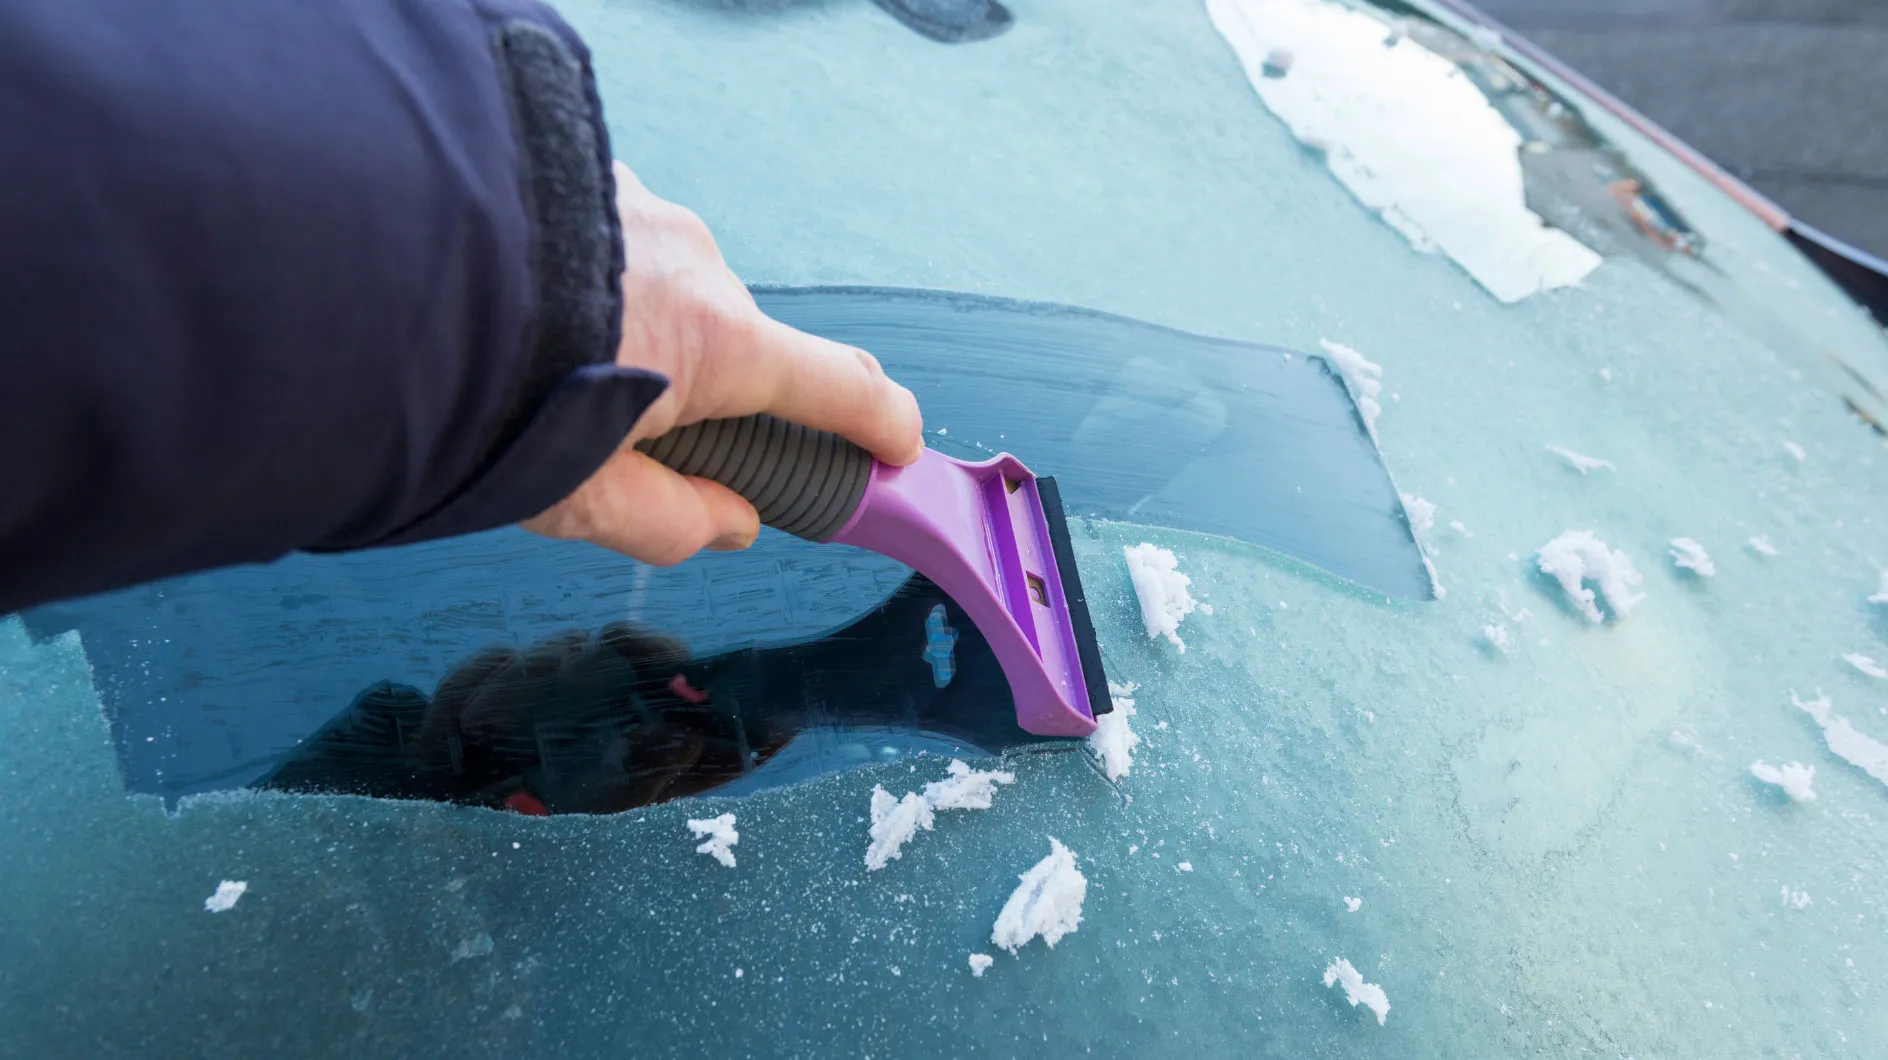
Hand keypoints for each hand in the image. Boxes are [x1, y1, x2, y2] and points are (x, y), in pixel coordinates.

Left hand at [522, 162, 921, 563]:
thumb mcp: (578, 497)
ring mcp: (640, 209)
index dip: (884, 425)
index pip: (843, 386)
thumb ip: (672, 520)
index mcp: (719, 345)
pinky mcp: (584, 176)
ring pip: (670, 286)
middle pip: (741, 342)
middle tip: (642, 439)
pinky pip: (615, 241)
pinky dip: (593, 280)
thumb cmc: (482, 394)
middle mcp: (697, 264)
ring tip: (550, 372)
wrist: (376, 268)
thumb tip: (730, 525)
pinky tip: (525, 313)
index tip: (900, 447)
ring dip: (640, 330)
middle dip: (712, 391)